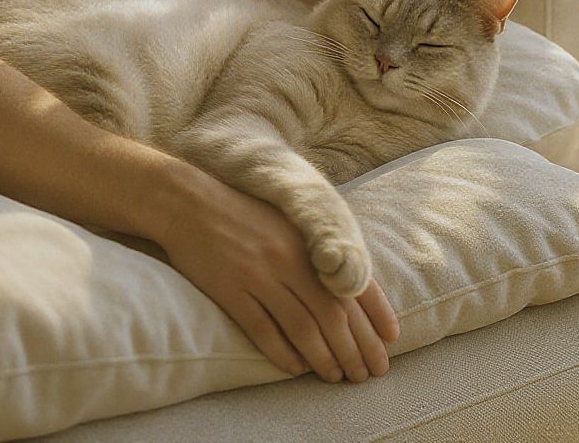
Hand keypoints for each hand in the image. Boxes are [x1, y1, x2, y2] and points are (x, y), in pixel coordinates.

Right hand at [157, 172, 399, 382]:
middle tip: (367, 374)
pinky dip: (283, 355)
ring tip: (337, 376)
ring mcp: (258, 275)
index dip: (376, 317)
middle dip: (356, 349)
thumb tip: (347, 289)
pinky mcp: (230, 290)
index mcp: (306, 240)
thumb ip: (314, 250)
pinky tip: (296, 369)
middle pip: (333, 315)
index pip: (352, 284)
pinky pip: (263, 331)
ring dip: (325, 359)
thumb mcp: (285, 221)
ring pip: (303, 329)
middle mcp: (288, 259)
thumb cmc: (241, 212)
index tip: (389, 343)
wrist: (189, 202)